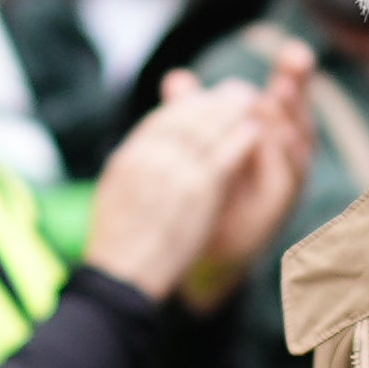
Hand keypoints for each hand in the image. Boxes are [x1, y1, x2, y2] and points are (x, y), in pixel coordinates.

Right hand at [80, 72, 311, 303]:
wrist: (124, 276)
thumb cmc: (118, 248)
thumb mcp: (114, 197)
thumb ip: (133, 170)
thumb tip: (142, 155)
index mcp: (128, 158)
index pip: (161, 120)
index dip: (186, 107)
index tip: (202, 101)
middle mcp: (151, 157)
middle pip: (188, 117)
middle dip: (213, 101)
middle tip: (234, 92)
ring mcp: (175, 169)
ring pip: (210, 128)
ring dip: (232, 111)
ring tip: (251, 102)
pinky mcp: (200, 188)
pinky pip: (226, 152)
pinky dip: (241, 137)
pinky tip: (255, 131)